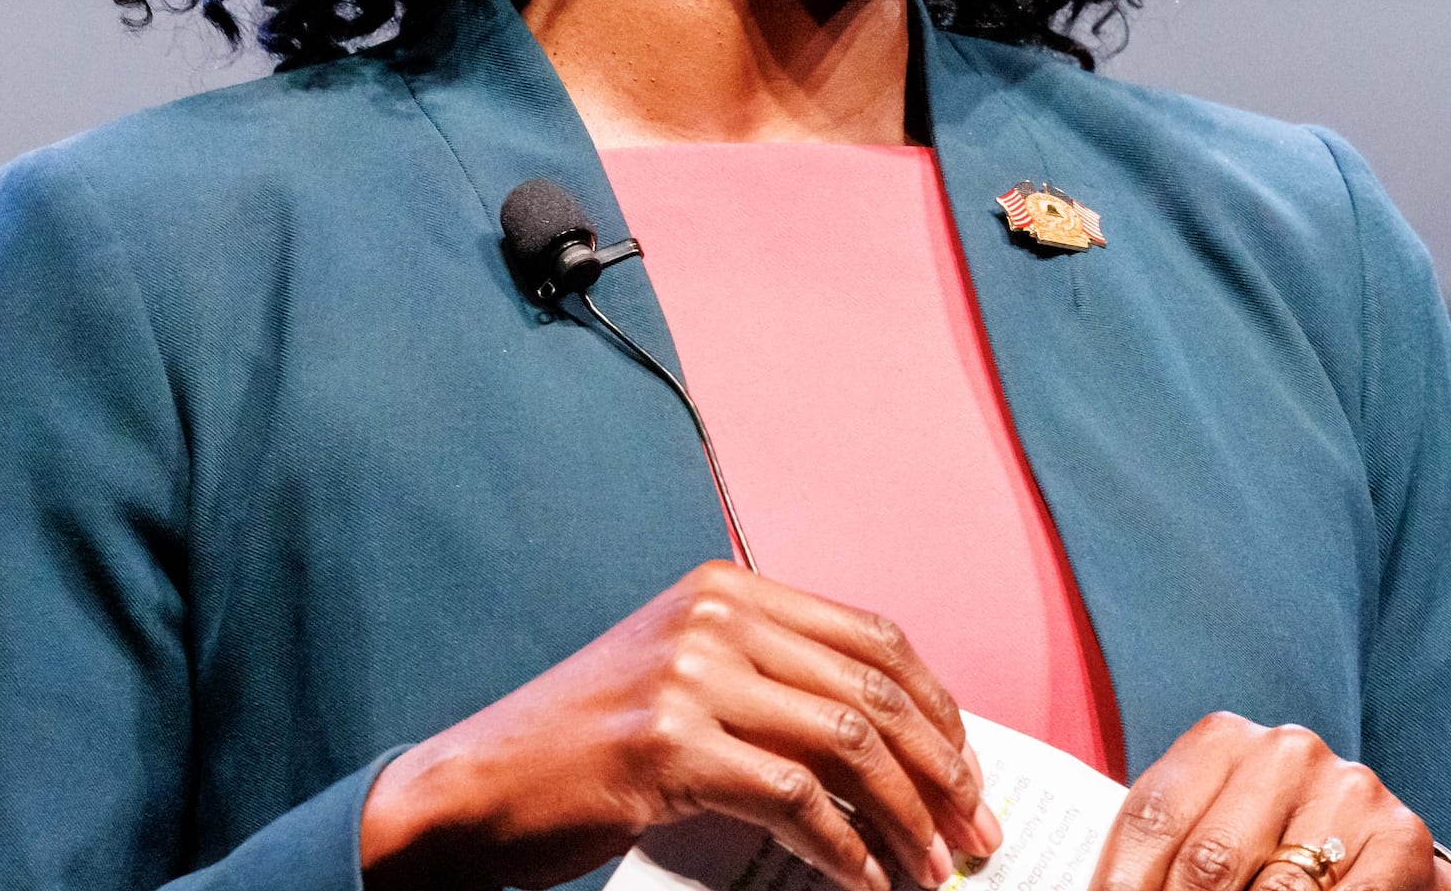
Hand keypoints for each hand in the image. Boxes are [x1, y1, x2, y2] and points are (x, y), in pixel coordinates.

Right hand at [360, 560, 1001, 890]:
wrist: (475, 786)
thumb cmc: (585, 749)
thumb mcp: (684, 680)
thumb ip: (774, 685)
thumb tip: (893, 748)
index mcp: (727, 590)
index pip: (875, 638)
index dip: (937, 709)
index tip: (969, 770)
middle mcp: (714, 617)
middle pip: (873, 690)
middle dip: (942, 769)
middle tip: (976, 828)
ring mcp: (689, 676)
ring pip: (846, 744)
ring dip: (905, 819)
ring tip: (933, 869)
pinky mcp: (669, 745)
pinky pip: (793, 799)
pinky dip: (843, 851)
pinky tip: (863, 884)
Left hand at [1091, 714, 1439, 890]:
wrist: (1364, 846)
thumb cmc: (1262, 844)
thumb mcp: (1208, 832)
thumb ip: (1161, 860)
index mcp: (1222, 740)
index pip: (1150, 821)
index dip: (1121, 886)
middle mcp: (1286, 752)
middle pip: (1207, 863)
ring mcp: (1348, 790)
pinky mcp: (1399, 836)